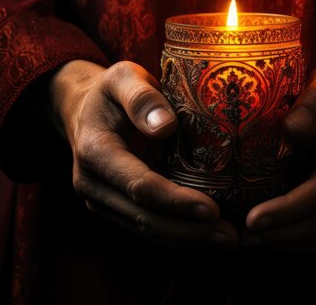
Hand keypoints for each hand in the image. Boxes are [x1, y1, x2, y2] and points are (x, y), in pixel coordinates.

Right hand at [48, 60, 238, 247]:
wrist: (84, 108)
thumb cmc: (111, 90)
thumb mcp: (123, 76)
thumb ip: (140, 97)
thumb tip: (165, 126)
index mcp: (95, 151)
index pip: (140, 186)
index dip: (176, 202)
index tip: (213, 210)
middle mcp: (93, 184)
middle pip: (144, 218)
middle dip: (189, 231)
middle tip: (231, 235)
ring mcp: (102, 200)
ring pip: (145, 229)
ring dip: (187, 238)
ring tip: (227, 238)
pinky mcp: (114, 207)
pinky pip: (146, 226)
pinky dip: (178, 233)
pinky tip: (208, 232)